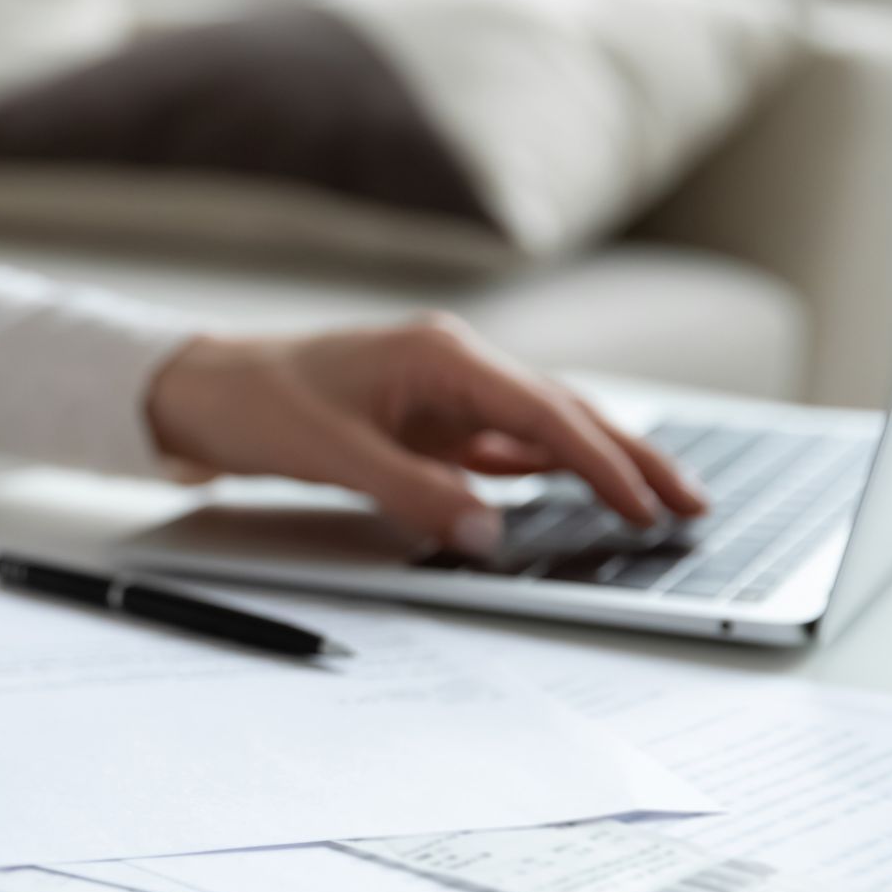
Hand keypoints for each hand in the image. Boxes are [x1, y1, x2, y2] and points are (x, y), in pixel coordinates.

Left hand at [145, 317, 708, 555]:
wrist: (198, 388)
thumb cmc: (256, 403)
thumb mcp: (334, 454)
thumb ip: (415, 494)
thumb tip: (487, 535)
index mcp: (442, 356)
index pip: (544, 413)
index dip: (603, 462)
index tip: (648, 506)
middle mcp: (453, 367)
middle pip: (561, 415)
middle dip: (630, 457)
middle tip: (693, 505)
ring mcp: (442, 395)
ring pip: (539, 431)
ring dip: (596, 464)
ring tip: (657, 503)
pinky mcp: (426, 422)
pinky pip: (500, 447)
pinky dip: (543, 470)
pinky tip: (576, 491)